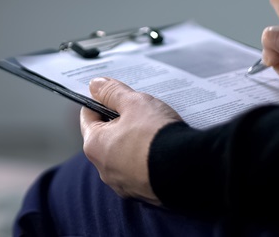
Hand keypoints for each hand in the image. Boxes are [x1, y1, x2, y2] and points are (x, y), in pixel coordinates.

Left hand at [79, 77, 181, 205]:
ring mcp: (123, 184)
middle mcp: (103, 169)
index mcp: (94, 146)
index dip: (101, 101)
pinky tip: (162, 149)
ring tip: (153, 130)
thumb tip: (95, 85)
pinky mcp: (143, 193)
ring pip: (123, 155)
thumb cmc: (158, 136)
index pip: (88, 116)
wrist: (190, 171)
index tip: (113, 95)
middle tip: (138, 111)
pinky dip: (146, 160)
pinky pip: (140, 171)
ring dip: (133, 142)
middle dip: (120, 122)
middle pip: (106, 137)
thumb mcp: (135, 103)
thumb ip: (112, 92)